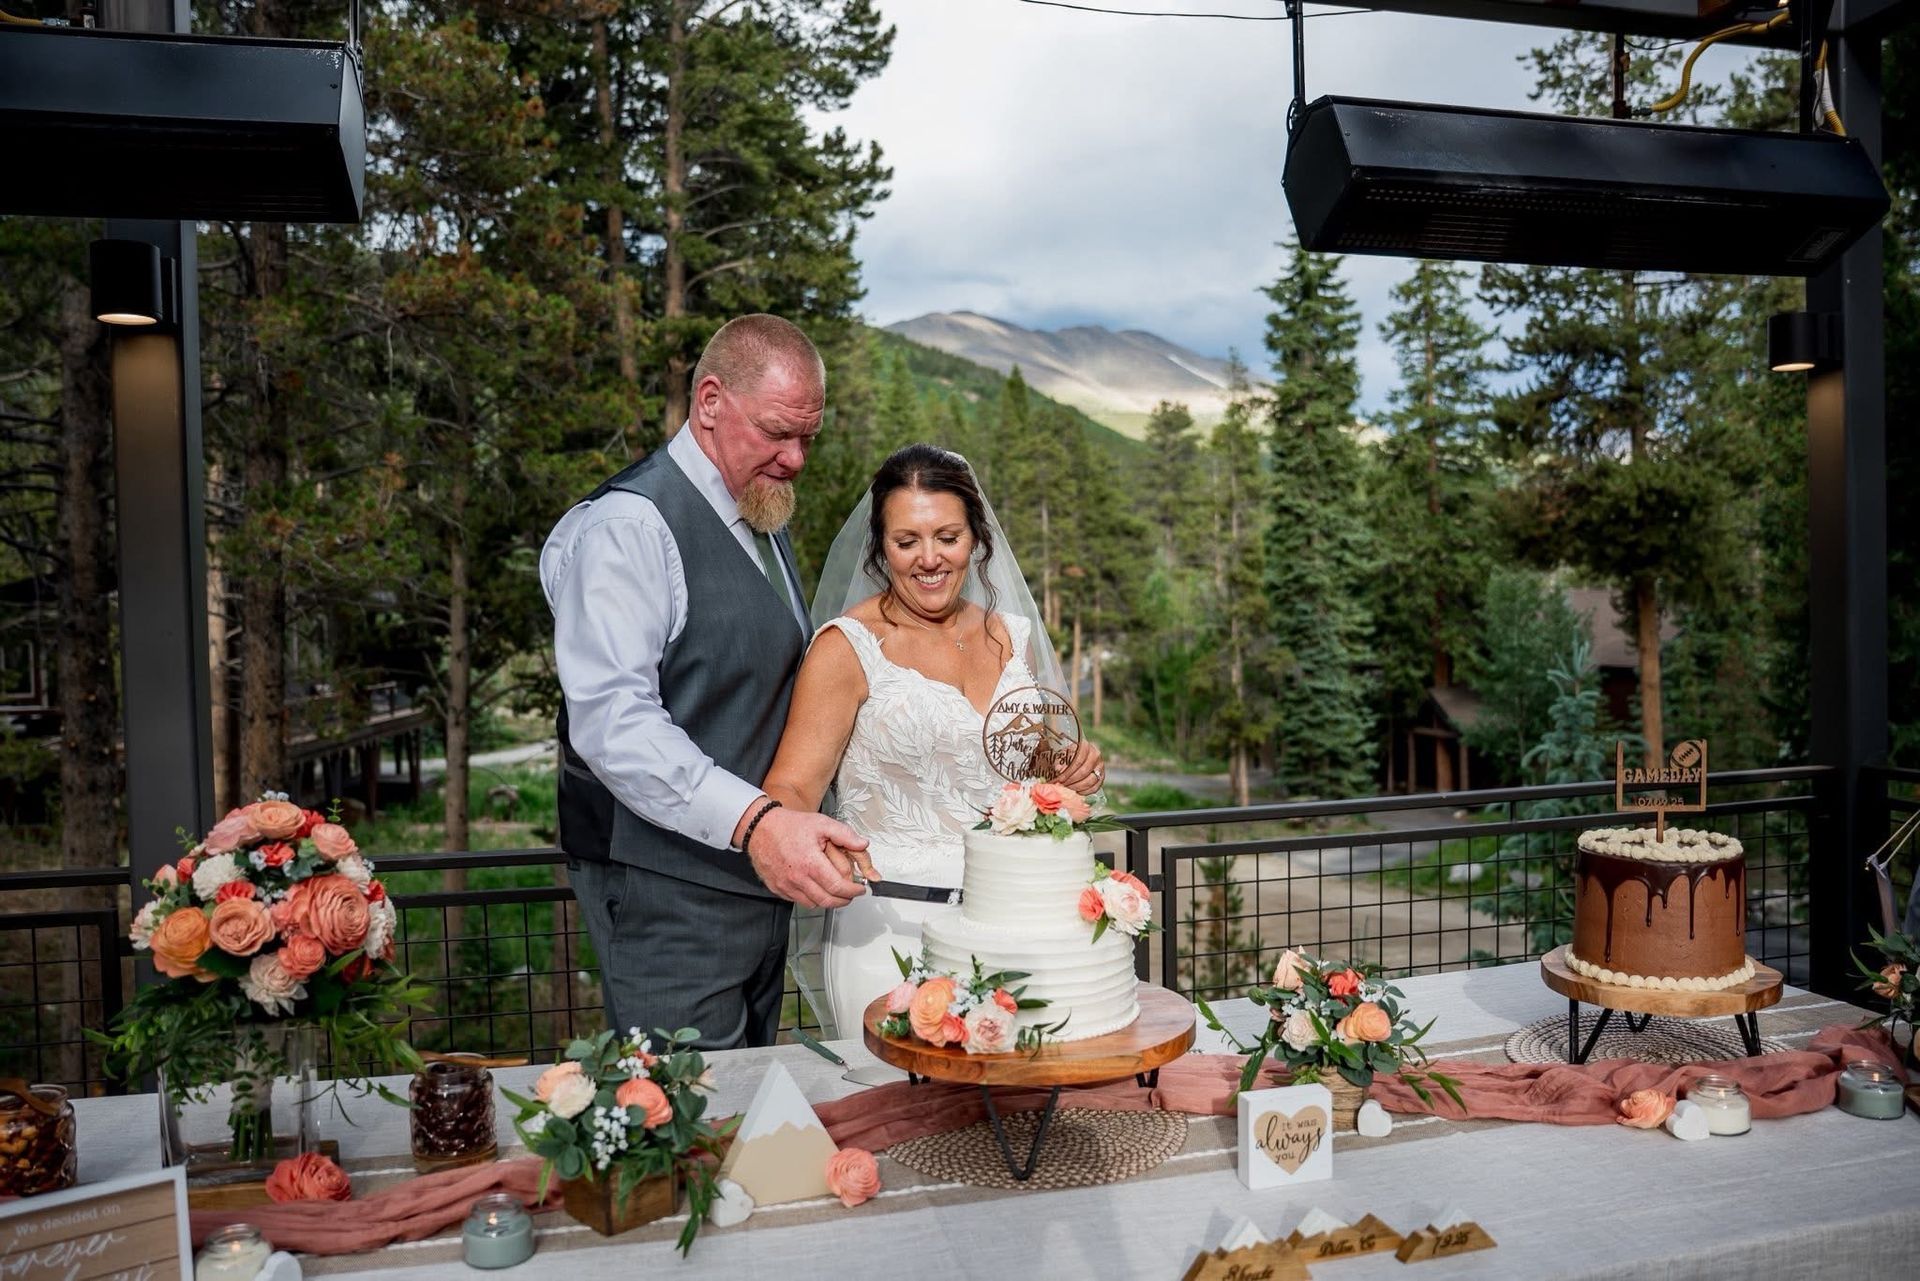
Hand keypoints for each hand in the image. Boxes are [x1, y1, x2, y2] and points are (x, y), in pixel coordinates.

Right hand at [745, 808, 872, 907]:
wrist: (760, 828)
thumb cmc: (788, 826)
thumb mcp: (821, 823)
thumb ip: (845, 835)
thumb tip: (863, 844)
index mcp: (811, 863)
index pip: (838, 887)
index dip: (853, 891)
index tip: (859, 888)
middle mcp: (797, 878)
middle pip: (828, 900)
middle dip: (844, 900)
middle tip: (851, 893)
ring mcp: (786, 886)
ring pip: (814, 904)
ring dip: (828, 900)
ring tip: (834, 889)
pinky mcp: (777, 888)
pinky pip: (798, 901)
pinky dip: (811, 898)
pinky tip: (815, 886)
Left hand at [1052, 739, 1105, 795]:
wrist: (1070, 755)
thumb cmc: (1061, 754)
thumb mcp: (1057, 753)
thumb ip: (1057, 759)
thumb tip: (1057, 769)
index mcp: (1084, 745)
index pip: (1078, 761)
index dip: (1067, 772)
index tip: (1058, 779)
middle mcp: (1094, 754)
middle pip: (1084, 771)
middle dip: (1071, 780)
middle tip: (1061, 785)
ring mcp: (1099, 765)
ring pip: (1091, 780)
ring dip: (1077, 786)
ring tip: (1067, 787)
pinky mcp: (1101, 775)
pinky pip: (1096, 787)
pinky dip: (1086, 791)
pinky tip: (1076, 791)